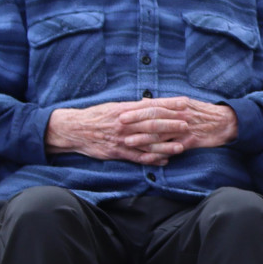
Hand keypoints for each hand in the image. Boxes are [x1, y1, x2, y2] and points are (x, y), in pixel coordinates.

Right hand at [44, 99, 235, 164]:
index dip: (169, 104)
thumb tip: (150, 103)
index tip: (184, 102)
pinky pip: (137, 157)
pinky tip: (164, 161)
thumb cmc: (96, 116)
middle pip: (152, 124)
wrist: (75, 129)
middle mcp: (125, 124)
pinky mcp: (117, 152)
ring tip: (181, 146)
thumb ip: (133, 107)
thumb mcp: (114, 107)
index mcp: (125, 110)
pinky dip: (151, 160)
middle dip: (171, 124)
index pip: (151, 106)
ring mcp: (121, 139)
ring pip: (147, 142)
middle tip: (187, 124)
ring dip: (165, 145)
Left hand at [121, 97, 239, 155]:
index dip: (137, 110)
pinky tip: (146, 157)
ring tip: (127, 141)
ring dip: (142, 138)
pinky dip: (158, 153)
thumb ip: (164, 104)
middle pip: (154, 118)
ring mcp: (185, 129)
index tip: (122, 112)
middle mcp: (180, 115)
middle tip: (119, 125)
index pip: (154, 106)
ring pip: (160, 133)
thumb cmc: (203, 113)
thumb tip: (143, 101)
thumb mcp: (185, 103)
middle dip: (135, 121)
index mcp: (177, 104)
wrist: (226, 122)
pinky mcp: (190, 141)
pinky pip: (171, 148)